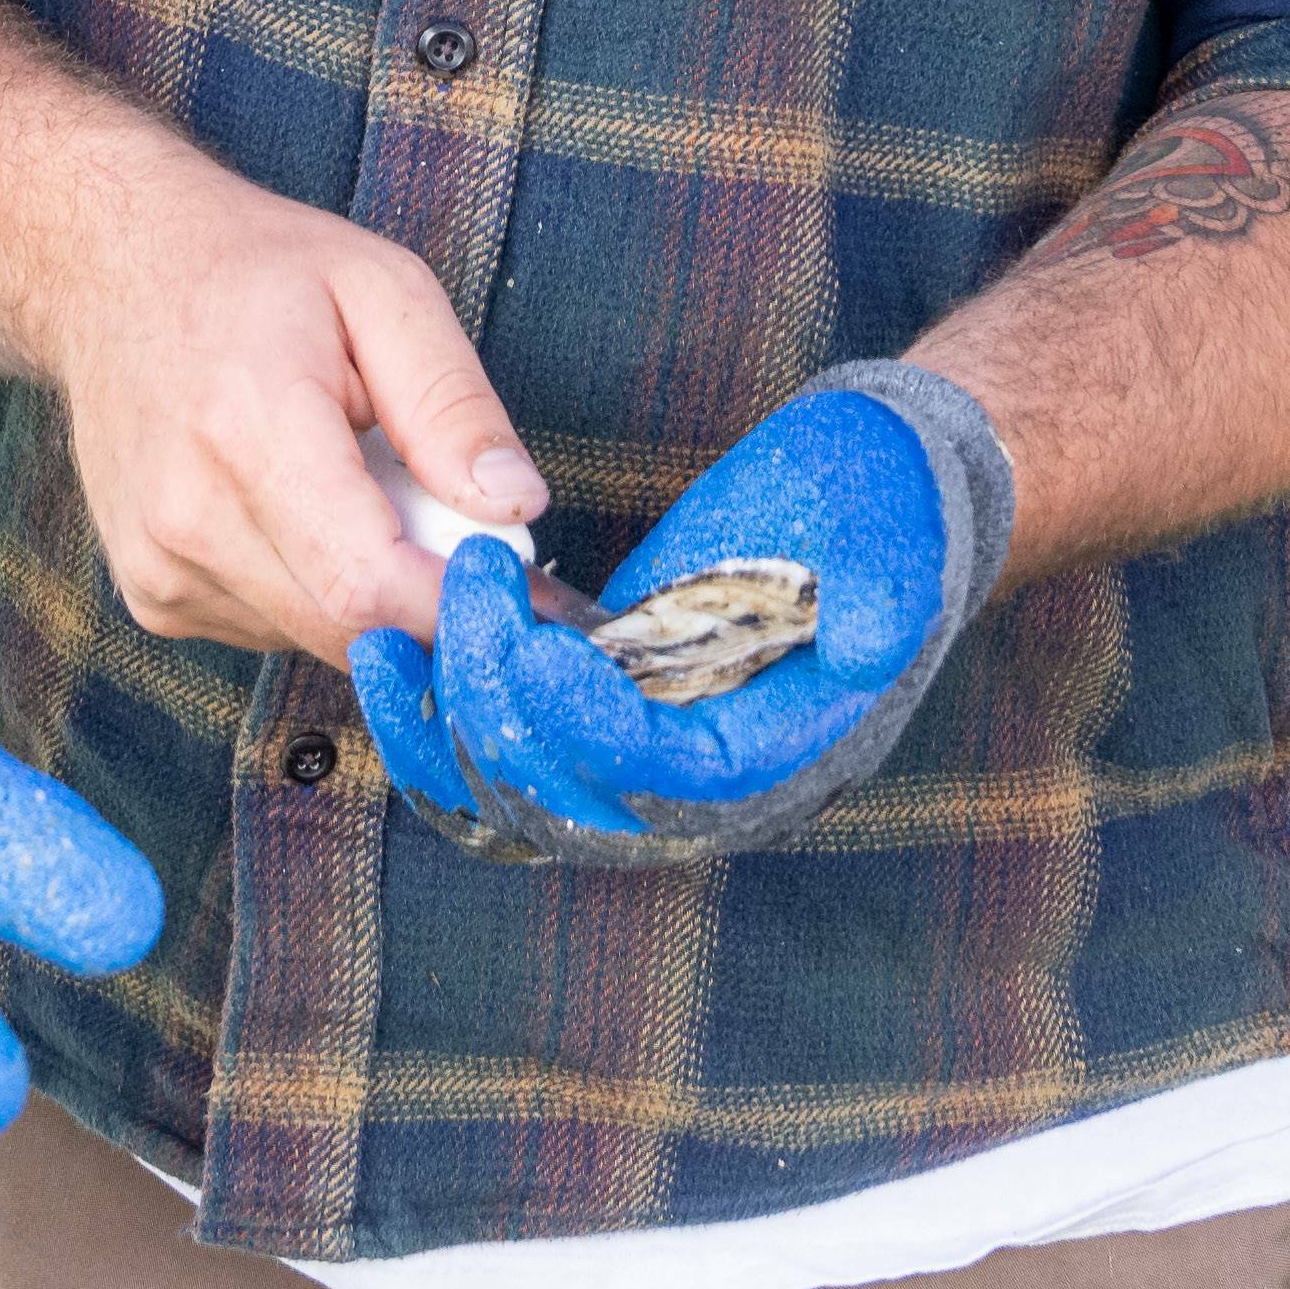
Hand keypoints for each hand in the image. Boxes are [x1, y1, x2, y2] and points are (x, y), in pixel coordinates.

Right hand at [13, 165, 542, 663]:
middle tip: (443, 511)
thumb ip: (453, 405)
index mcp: (249, 430)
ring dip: (366, 589)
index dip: (458, 605)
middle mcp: (188, 516)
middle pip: (352, 630)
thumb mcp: (384, 291)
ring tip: (350, 483)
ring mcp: (158, 566)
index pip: (370, 585)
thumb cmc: (254, 272)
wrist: (107, 274)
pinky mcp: (151, 597)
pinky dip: (312, 588)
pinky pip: (272, 629)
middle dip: (425, 594)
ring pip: (317, 639)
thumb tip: (516, 509)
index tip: (516, 584)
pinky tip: (294, 509)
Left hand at [344, 363, 1010, 863]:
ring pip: (516, 788)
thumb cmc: (893, 505)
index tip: (529, 645)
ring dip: (449, 720)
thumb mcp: (904, 537)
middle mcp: (702, 781)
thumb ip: (890, 596)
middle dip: (497, 713)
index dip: (587, 726)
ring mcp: (642, 747)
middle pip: (570, 800)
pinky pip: (501, 742)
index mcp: (779, 755)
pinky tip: (385, 648)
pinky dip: (439, 709)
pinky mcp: (598, 703)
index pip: (661, 776)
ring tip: (392, 633)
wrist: (881, 488)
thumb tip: (863, 642)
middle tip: (459, 598)